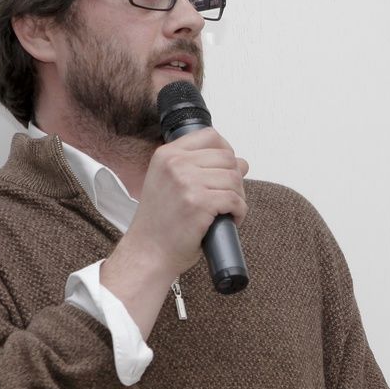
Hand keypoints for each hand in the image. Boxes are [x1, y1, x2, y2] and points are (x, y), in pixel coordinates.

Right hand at [100, 129, 247, 334]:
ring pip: (235, 178)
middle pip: (227, 157)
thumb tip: (241, 162)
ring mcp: (187, 182)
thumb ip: (198, 169)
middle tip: (229, 198)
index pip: (209, 136)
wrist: (148, 253)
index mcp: (166, 155)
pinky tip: (230, 219)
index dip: (226, 151)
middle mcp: (176, 164)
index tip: (226, 169)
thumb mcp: (169, 184)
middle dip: (235, 178)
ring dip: (238, 196)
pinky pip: (235, 200)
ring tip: (228, 210)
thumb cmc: (159, 223)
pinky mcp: (200, 203)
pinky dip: (239, 211)